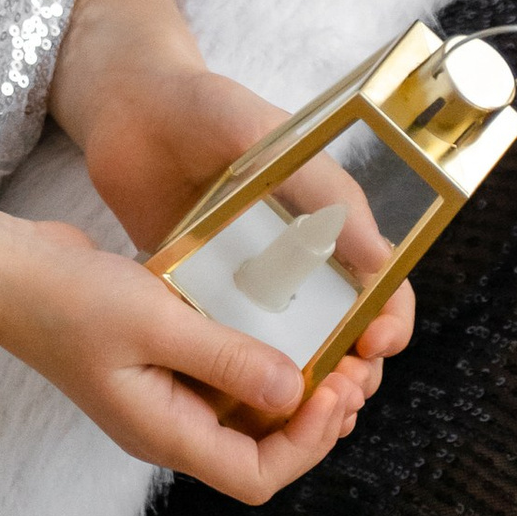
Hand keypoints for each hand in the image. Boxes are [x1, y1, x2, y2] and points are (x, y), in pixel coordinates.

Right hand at [0, 216, 374, 499]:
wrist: (9, 275)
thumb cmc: (71, 299)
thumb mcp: (155, 321)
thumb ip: (224, 358)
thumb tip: (294, 392)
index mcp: (165, 435)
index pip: (255, 476)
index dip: (307, 443)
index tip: (334, 386)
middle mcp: (169, 427)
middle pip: (258, 453)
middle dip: (313, 419)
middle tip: (351, 367)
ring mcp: (163, 398)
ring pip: (245, 415)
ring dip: (292, 390)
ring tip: (331, 346)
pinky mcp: (160, 364)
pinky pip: (223, 379)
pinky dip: (257, 360)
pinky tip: (279, 320)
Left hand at [74, 56, 417, 377]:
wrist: (125, 109)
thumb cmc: (201, 106)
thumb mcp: (263, 133)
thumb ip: (318, 188)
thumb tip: (377, 259)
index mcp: (325, 214)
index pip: (380, 277)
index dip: (390, 316)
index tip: (375, 344)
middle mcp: (294, 255)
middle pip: (345, 327)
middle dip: (356, 367)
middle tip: (341, 392)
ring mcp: (249, 281)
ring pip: (293, 351)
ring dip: (307, 387)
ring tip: (303, 409)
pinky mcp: (203, 297)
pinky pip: (233, 350)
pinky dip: (248, 383)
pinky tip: (249, 408)